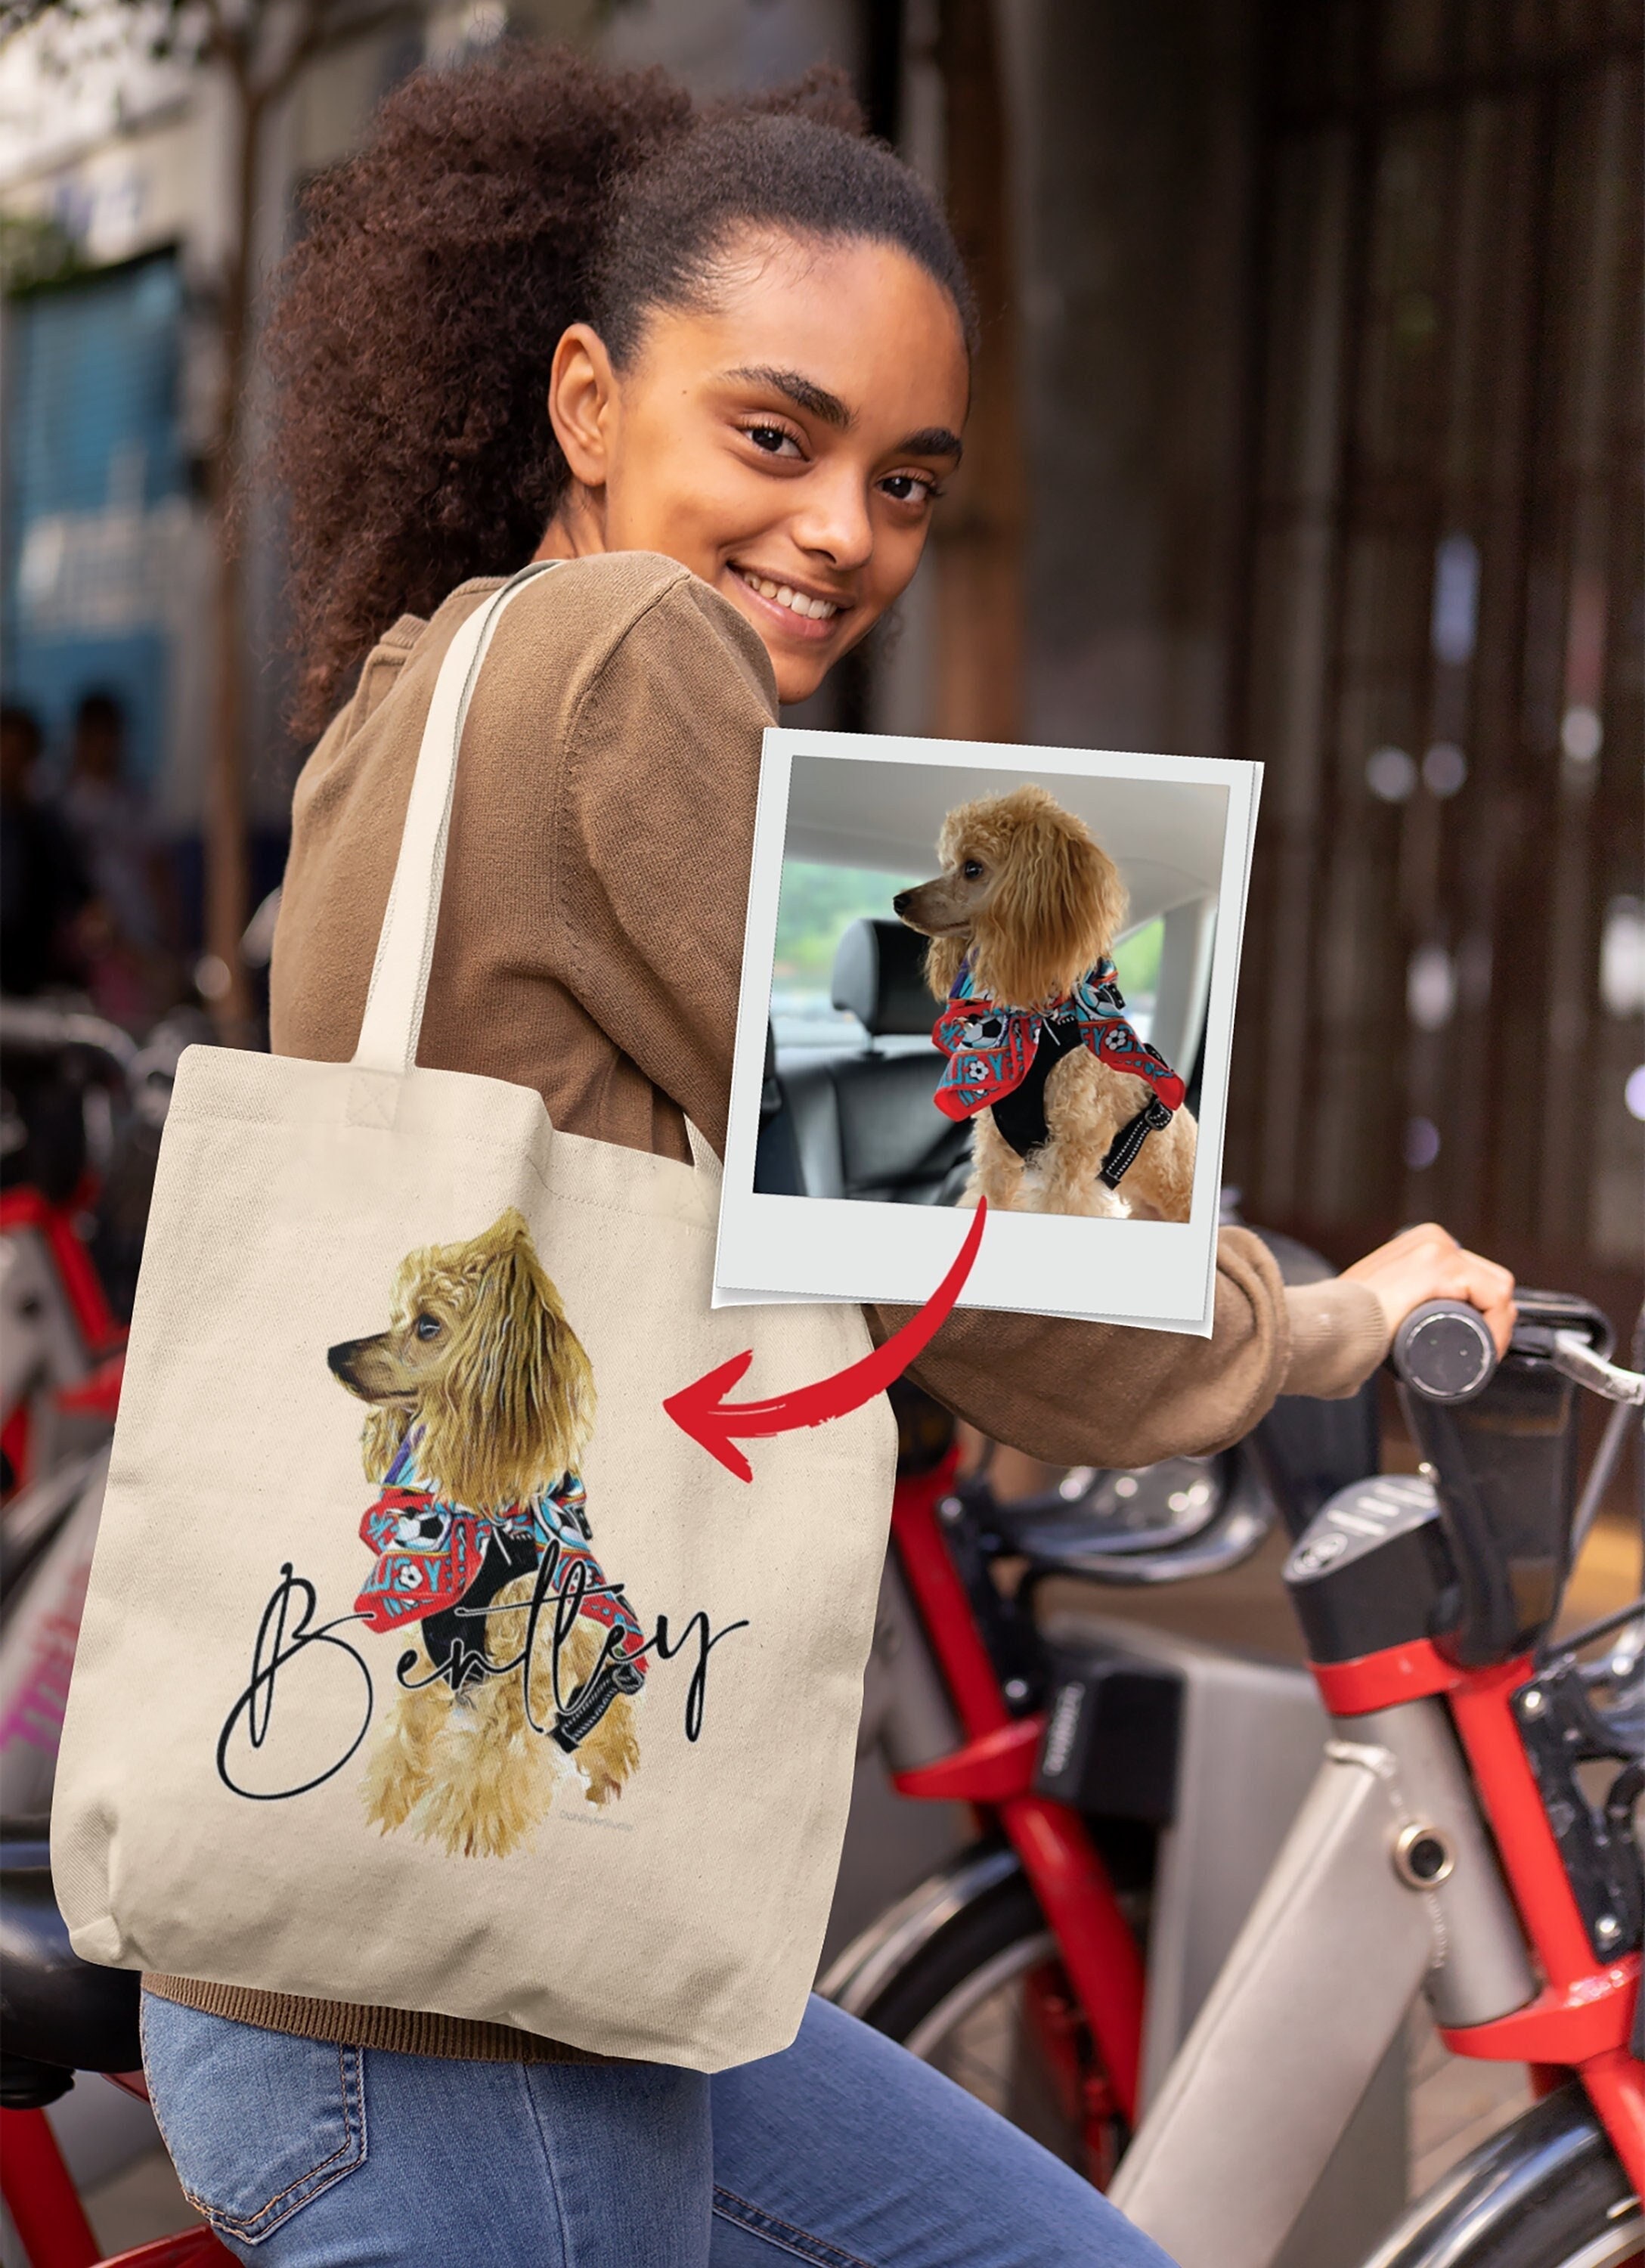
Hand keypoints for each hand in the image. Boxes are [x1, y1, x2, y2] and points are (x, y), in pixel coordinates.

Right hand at [1341, 1223, 1516, 1357]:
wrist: (1331, 1326)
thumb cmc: (1347, 1321)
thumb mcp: (1379, 1298)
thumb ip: (1389, 1300)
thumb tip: (1389, 1325)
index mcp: (1422, 1242)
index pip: (1474, 1276)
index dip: (1483, 1312)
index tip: (1474, 1345)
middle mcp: (1435, 1238)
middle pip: (1488, 1282)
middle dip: (1491, 1318)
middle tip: (1477, 1352)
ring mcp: (1440, 1249)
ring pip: (1497, 1289)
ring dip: (1498, 1326)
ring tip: (1481, 1355)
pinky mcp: (1444, 1267)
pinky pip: (1495, 1297)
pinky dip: (1499, 1326)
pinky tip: (1487, 1347)